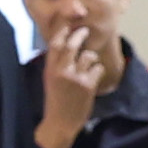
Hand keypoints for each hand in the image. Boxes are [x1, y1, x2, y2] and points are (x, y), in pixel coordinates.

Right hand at [34, 24, 113, 147]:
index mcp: (50, 69)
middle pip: (72, 45)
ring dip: (91, 58)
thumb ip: (56, 64)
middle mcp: (61, 70)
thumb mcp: (50, 80)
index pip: (55, 44)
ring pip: (89, 56)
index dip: (62, 31)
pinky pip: (98, 68)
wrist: (60, 122)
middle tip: (85, 31)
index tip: (68, 25)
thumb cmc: (55, 101)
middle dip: (80, 35)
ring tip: (89, 66)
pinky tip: (93, 79)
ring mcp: (75, 77)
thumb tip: (64, 48)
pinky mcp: (88, 84)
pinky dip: (97, 72)